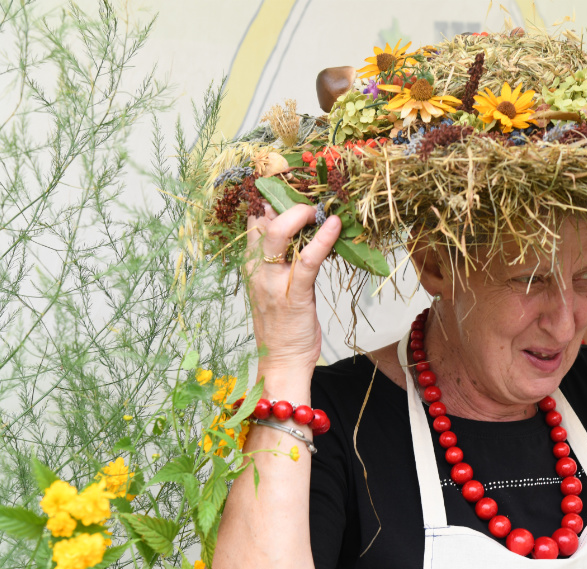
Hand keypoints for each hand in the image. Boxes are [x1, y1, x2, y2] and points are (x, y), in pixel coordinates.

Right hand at [245, 203, 340, 394]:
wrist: (281, 361)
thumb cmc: (284, 325)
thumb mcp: (276, 286)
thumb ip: (282, 260)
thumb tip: (300, 234)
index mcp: (253, 266)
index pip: (254, 223)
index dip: (270, 202)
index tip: (290, 189)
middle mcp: (258, 270)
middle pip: (261, 223)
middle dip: (284, 203)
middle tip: (308, 201)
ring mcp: (273, 282)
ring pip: (278, 236)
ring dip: (300, 216)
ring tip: (320, 209)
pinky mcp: (294, 295)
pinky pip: (307, 260)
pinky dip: (322, 241)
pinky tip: (334, 227)